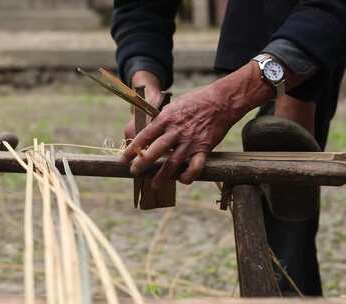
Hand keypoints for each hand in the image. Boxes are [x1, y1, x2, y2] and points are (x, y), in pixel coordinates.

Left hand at [120, 62, 274, 187]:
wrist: (221, 101)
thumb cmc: (195, 102)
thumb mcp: (174, 107)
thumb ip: (161, 120)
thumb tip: (147, 133)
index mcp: (166, 118)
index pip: (145, 135)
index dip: (133, 148)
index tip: (123, 159)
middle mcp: (176, 131)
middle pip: (156, 151)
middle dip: (143, 163)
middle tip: (134, 172)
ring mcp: (190, 141)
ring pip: (173, 162)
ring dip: (162, 176)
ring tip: (154, 185)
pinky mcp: (204, 148)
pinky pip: (195, 166)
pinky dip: (188, 175)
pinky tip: (182, 181)